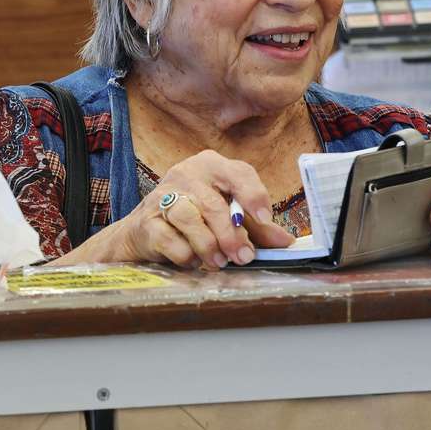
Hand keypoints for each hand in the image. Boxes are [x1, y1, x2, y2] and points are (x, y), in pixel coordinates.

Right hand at [109, 150, 295, 268]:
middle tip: (242, 258)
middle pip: (213, 202)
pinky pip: (168, 238)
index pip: (238, 173)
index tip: (265, 218)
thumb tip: (285, 242)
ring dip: (208, 245)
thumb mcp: (228, 218)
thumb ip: (256, 228)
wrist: (145, 230)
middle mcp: (186, 174)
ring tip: (218, 263)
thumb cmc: (195, 219)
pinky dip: (185, 254)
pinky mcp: (146, 221)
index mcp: (212, 166)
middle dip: (230, 235)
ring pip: (188, 217)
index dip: (253, 194)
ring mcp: (162, 195)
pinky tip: (193, 261)